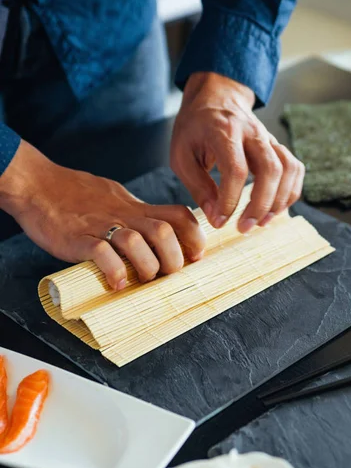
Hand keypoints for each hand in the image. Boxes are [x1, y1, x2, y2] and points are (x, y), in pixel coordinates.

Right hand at [0, 141, 205, 288]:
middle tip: (167, 274)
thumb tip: (157, 233)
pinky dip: (114, 272)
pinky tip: (115, 282)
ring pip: (137, 242)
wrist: (37, 185)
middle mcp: (123, 215)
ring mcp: (101, 226)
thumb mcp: (115, 198)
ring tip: (140, 279)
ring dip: (147, 266)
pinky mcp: (78, 238)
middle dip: (173, 258)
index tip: (196, 255)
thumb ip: (136, 214)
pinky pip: (102, 254)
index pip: (178, 215)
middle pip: (164, 232)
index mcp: (135, 207)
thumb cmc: (76, 194)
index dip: (193, 236)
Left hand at [171, 72, 304, 232]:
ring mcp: (269, 138)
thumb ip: (198, 186)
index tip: (220, 221)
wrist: (216, 96)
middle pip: (271, 170)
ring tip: (260, 222)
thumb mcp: (181, 155)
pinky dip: (289, 192)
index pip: (236, 169)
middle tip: (243, 228)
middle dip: (259, 205)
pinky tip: (274, 209)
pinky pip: (295, 169)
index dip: (230, 200)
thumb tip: (215, 216)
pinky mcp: (277, 146)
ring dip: (278, 201)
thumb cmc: (195, 127)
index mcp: (224, 131)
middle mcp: (252, 132)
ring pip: (288, 170)